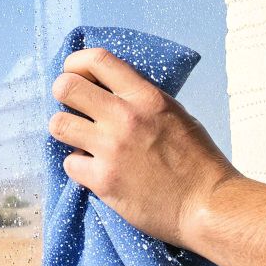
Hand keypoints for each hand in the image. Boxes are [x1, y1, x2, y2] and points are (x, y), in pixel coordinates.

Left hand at [48, 47, 240, 247]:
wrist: (207, 206)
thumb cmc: (198, 162)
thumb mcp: (176, 114)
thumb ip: (142, 100)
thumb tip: (111, 91)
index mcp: (147, 97)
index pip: (98, 59)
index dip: (76, 63)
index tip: (74, 72)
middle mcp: (125, 118)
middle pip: (66, 87)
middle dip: (63, 94)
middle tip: (72, 107)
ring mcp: (111, 149)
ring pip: (58, 124)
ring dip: (67, 130)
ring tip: (81, 139)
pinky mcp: (103, 181)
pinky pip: (70, 164)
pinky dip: (79, 167)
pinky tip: (95, 170)